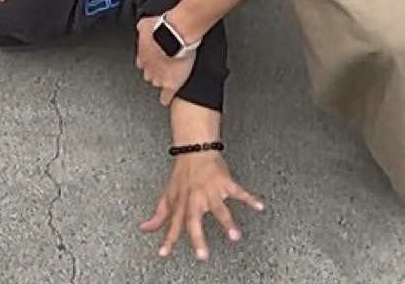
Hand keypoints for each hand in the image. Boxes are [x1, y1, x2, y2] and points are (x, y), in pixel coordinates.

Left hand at [136, 17, 195, 105]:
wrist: (175, 34)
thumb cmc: (163, 27)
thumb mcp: (146, 23)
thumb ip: (142, 28)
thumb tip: (141, 26)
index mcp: (142, 55)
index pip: (142, 63)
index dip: (149, 61)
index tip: (154, 58)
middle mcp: (148, 68)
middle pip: (149, 74)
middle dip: (155, 71)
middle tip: (163, 65)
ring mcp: (158, 77)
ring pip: (157, 83)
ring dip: (162, 80)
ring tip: (169, 76)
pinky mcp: (171, 84)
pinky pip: (166, 96)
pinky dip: (167, 98)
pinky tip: (167, 99)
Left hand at [140, 152, 263, 259]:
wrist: (195, 150)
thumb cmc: (182, 175)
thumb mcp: (168, 195)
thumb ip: (159, 215)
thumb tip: (145, 229)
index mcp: (181, 203)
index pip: (173, 225)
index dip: (168, 239)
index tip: (164, 253)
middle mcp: (195, 199)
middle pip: (194, 219)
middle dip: (197, 237)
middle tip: (202, 254)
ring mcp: (210, 191)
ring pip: (218, 208)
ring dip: (226, 221)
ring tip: (235, 236)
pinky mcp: (224, 182)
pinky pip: (238, 191)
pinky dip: (249, 198)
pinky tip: (259, 206)